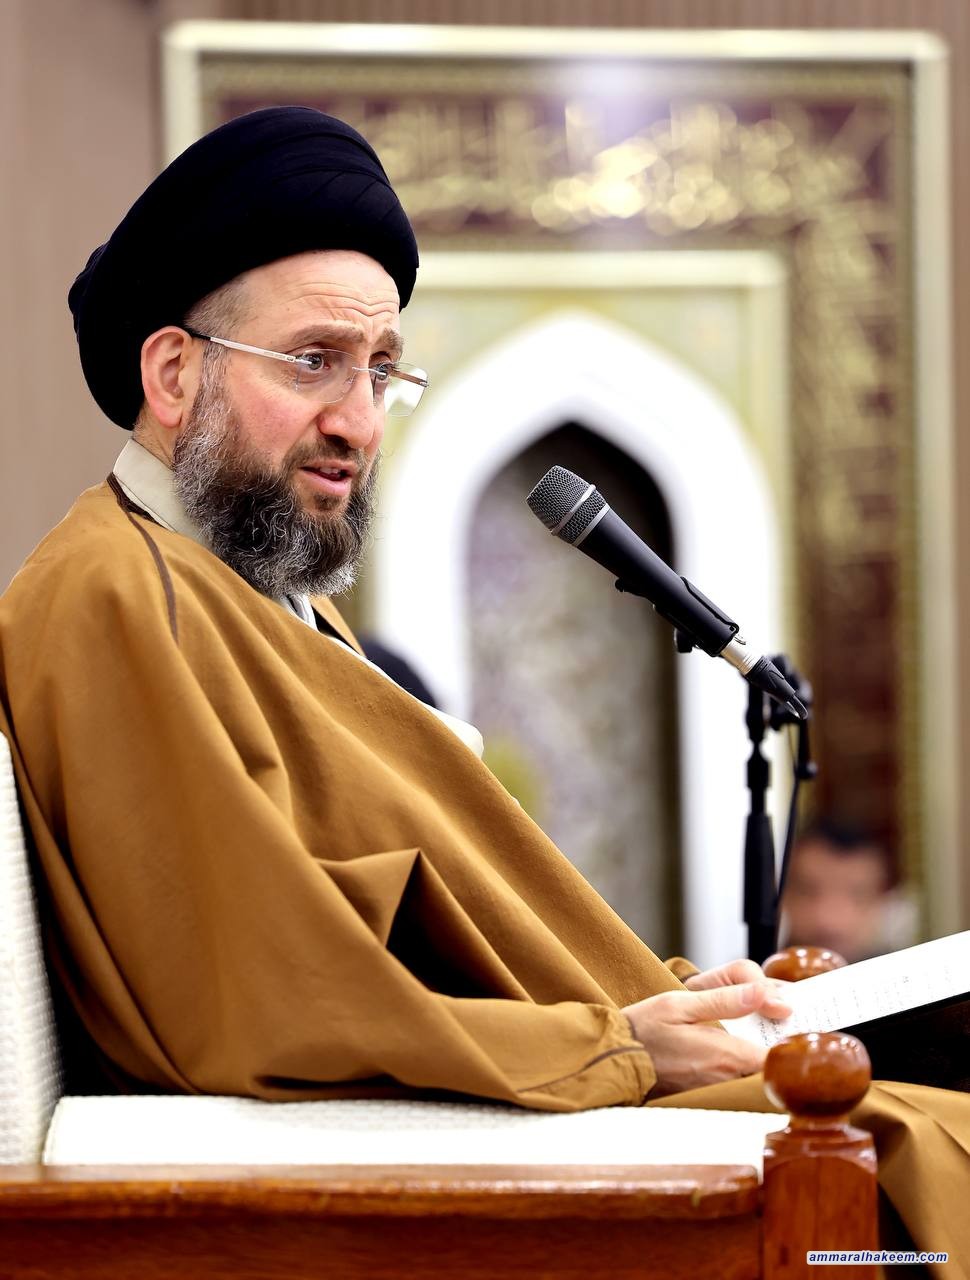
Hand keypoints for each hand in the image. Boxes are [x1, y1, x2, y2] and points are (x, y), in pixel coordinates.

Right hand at [623, 967, 792, 1097]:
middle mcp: (726, 1078)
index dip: (793, 1039)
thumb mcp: (680, 1004)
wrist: (611, 1059)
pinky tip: (738, 1041)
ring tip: (761, 1023)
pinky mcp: (707, 1093)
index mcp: (725, 1055)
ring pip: (757, 1074)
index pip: (779, 1056)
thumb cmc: (643, 1028)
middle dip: (781, 1042)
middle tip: (780, 1016)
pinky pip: (739, 1079)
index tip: (792, 1018)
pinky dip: (747, 1062)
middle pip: (772, 1067)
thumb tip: (766, 995)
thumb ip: (725, 1000)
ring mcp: (717, 1089)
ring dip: (764, 1052)